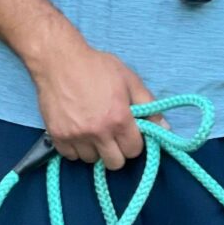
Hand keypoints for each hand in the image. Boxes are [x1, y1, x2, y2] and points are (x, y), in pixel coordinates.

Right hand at [34, 41, 154, 169]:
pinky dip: (75, 148)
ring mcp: (76, 136)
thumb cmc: (97, 67)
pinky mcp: (57, 136)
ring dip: (95, 150)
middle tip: (111, 135)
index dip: (133, 142)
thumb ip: (149, 105)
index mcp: (119, 119)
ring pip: (91, 160)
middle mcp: (98, 132)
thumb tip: (166, 128)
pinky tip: (78, 132)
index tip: (128, 133)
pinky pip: (71, 156)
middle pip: (114, 163)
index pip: (134, 150)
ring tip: (92, 131)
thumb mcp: (129, 80)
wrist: (58, 60)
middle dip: (117, 151)